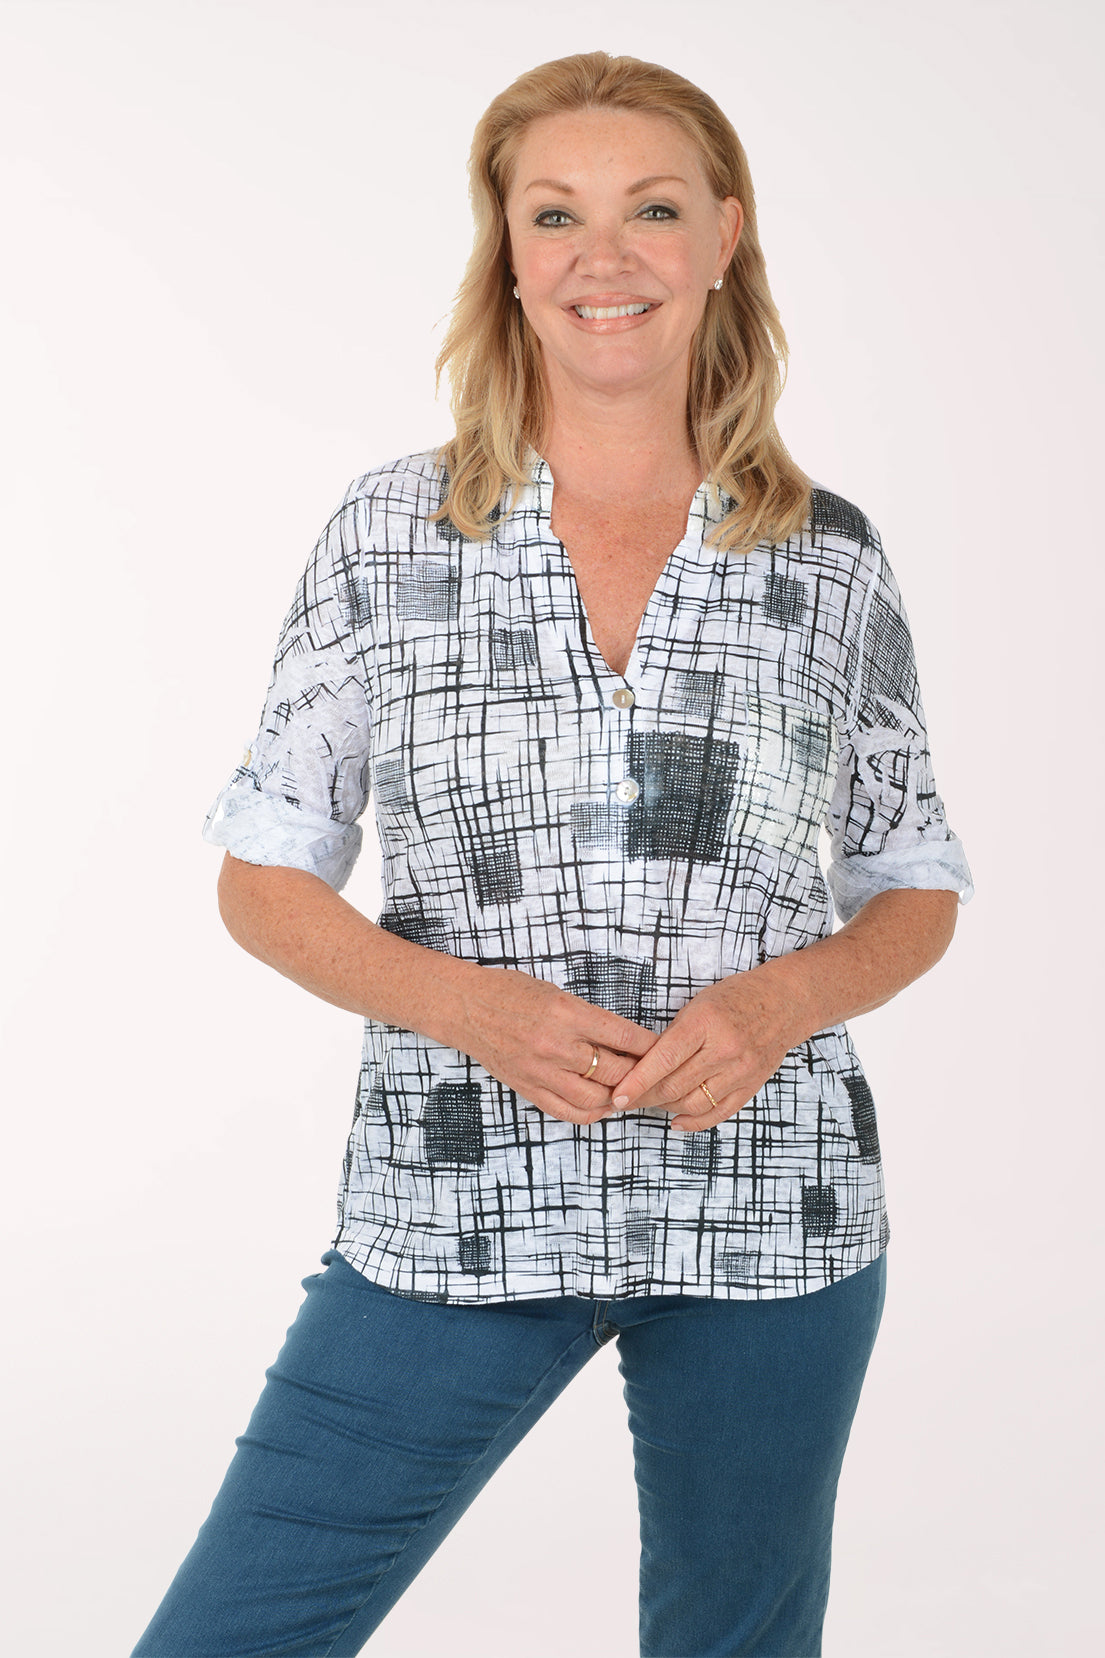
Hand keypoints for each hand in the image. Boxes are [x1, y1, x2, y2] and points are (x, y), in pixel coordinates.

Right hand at [459, 966, 659, 1125]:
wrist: (466, 1007)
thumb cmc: (511, 992)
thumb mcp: (557, 994)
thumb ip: (589, 1018)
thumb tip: (624, 1040)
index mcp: (566, 1013)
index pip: (622, 1035)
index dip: (650, 1046)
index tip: (665, 1048)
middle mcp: (556, 1045)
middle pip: (613, 1070)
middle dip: (640, 1073)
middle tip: (654, 1073)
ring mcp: (540, 1070)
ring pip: (595, 1098)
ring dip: (618, 1097)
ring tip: (630, 1091)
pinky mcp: (528, 1088)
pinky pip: (568, 1112)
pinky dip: (591, 1113)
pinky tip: (602, 1106)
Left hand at [608, 967, 801, 1130]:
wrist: (785, 1002)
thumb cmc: (736, 997)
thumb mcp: (699, 1004)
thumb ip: (674, 1036)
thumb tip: (643, 1067)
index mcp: (705, 1023)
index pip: (663, 1059)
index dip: (637, 1081)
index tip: (617, 1095)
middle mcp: (724, 1049)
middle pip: (675, 1086)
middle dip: (644, 1097)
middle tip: (625, 1100)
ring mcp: (740, 1070)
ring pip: (693, 1104)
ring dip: (666, 1108)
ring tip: (650, 1103)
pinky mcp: (751, 1085)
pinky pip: (718, 1113)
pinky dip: (693, 1122)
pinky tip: (676, 1121)